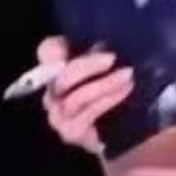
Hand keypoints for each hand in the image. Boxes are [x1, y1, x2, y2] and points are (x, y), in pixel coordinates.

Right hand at [39, 35, 133, 154]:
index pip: (47, 51)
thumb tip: (103, 43)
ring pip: (74, 97)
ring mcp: (58, 116)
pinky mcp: (70, 133)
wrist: (127, 129)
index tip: (84, 43)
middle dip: (89, 65)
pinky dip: (108, 99)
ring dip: (105, 84)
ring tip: (128, 76)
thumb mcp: (112, 66)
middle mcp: (52, 93)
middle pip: (61, 77)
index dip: (58, 46)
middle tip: (113, 58)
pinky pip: (87, 113)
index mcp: (58, 70)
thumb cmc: (116, 91)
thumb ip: (102, 52)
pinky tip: (124, 91)